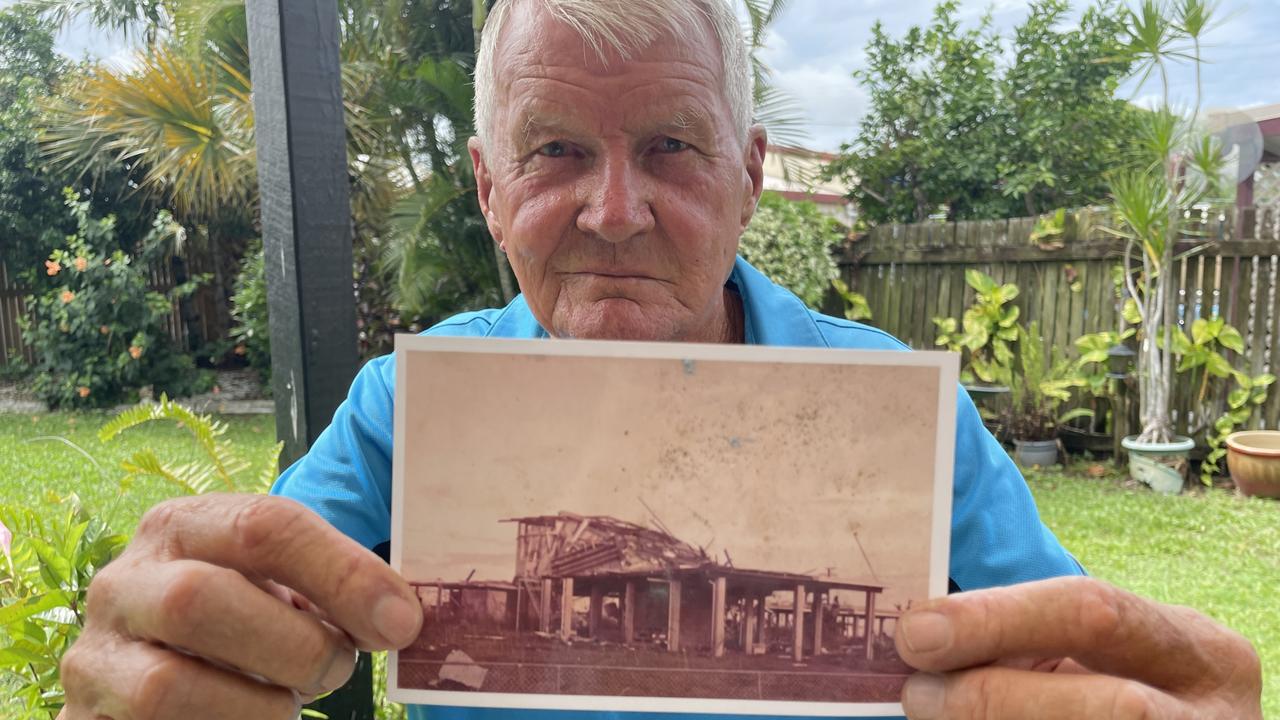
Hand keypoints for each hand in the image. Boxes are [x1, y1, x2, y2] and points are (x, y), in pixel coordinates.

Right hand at [59, 494, 422, 719]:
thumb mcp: (280, 590)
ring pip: (165, 687)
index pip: (264, 526)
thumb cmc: (242, 629)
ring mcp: (93, 658)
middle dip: (291, 644)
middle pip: (198, 599)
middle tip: (338, 669)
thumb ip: (333, 590)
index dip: (342, 575)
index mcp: (183, 526)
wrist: (154, 685)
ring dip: (254, 706)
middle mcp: (123, 582)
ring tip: (287, 706)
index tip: (400, 621)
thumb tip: (400, 618)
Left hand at [895, 576, 1261, 718]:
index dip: (996, 620)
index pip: (1092, 613)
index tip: (917, 633)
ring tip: (936, 716)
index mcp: (1201, 654)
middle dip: (997, 699)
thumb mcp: (1096, 657)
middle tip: (919, 696)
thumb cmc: (1114, 690)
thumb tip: (921, 636)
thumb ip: (1023, 640)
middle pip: (1111, 708)